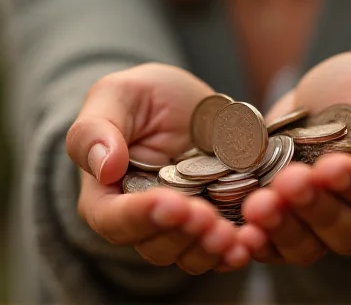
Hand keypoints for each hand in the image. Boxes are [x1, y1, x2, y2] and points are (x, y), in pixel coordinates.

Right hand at [66, 63, 250, 273]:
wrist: (185, 100)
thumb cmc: (140, 95)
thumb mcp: (115, 95)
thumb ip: (96, 130)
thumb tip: (104, 167)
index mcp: (106, 194)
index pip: (113, 219)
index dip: (141, 216)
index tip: (170, 203)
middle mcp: (142, 219)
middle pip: (156, 245)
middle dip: (184, 235)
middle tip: (209, 219)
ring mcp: (180, 224)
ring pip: (191, 254)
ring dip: (212, 249)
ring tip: (235, 236)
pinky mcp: (216, 220)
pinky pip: (223, 246)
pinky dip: (238, 248)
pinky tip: (254, 240)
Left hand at [237, 52, 350, 264]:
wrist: (328, 89)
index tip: (330, 167)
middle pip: (344, 230)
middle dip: (313, 208)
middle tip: (288, 181)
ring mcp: (319, 218)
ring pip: (307, 244)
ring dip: (282, 228)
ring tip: (258, 205)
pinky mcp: (284, 214)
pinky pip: (273, 243)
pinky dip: (257, 242)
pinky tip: (241, 231)